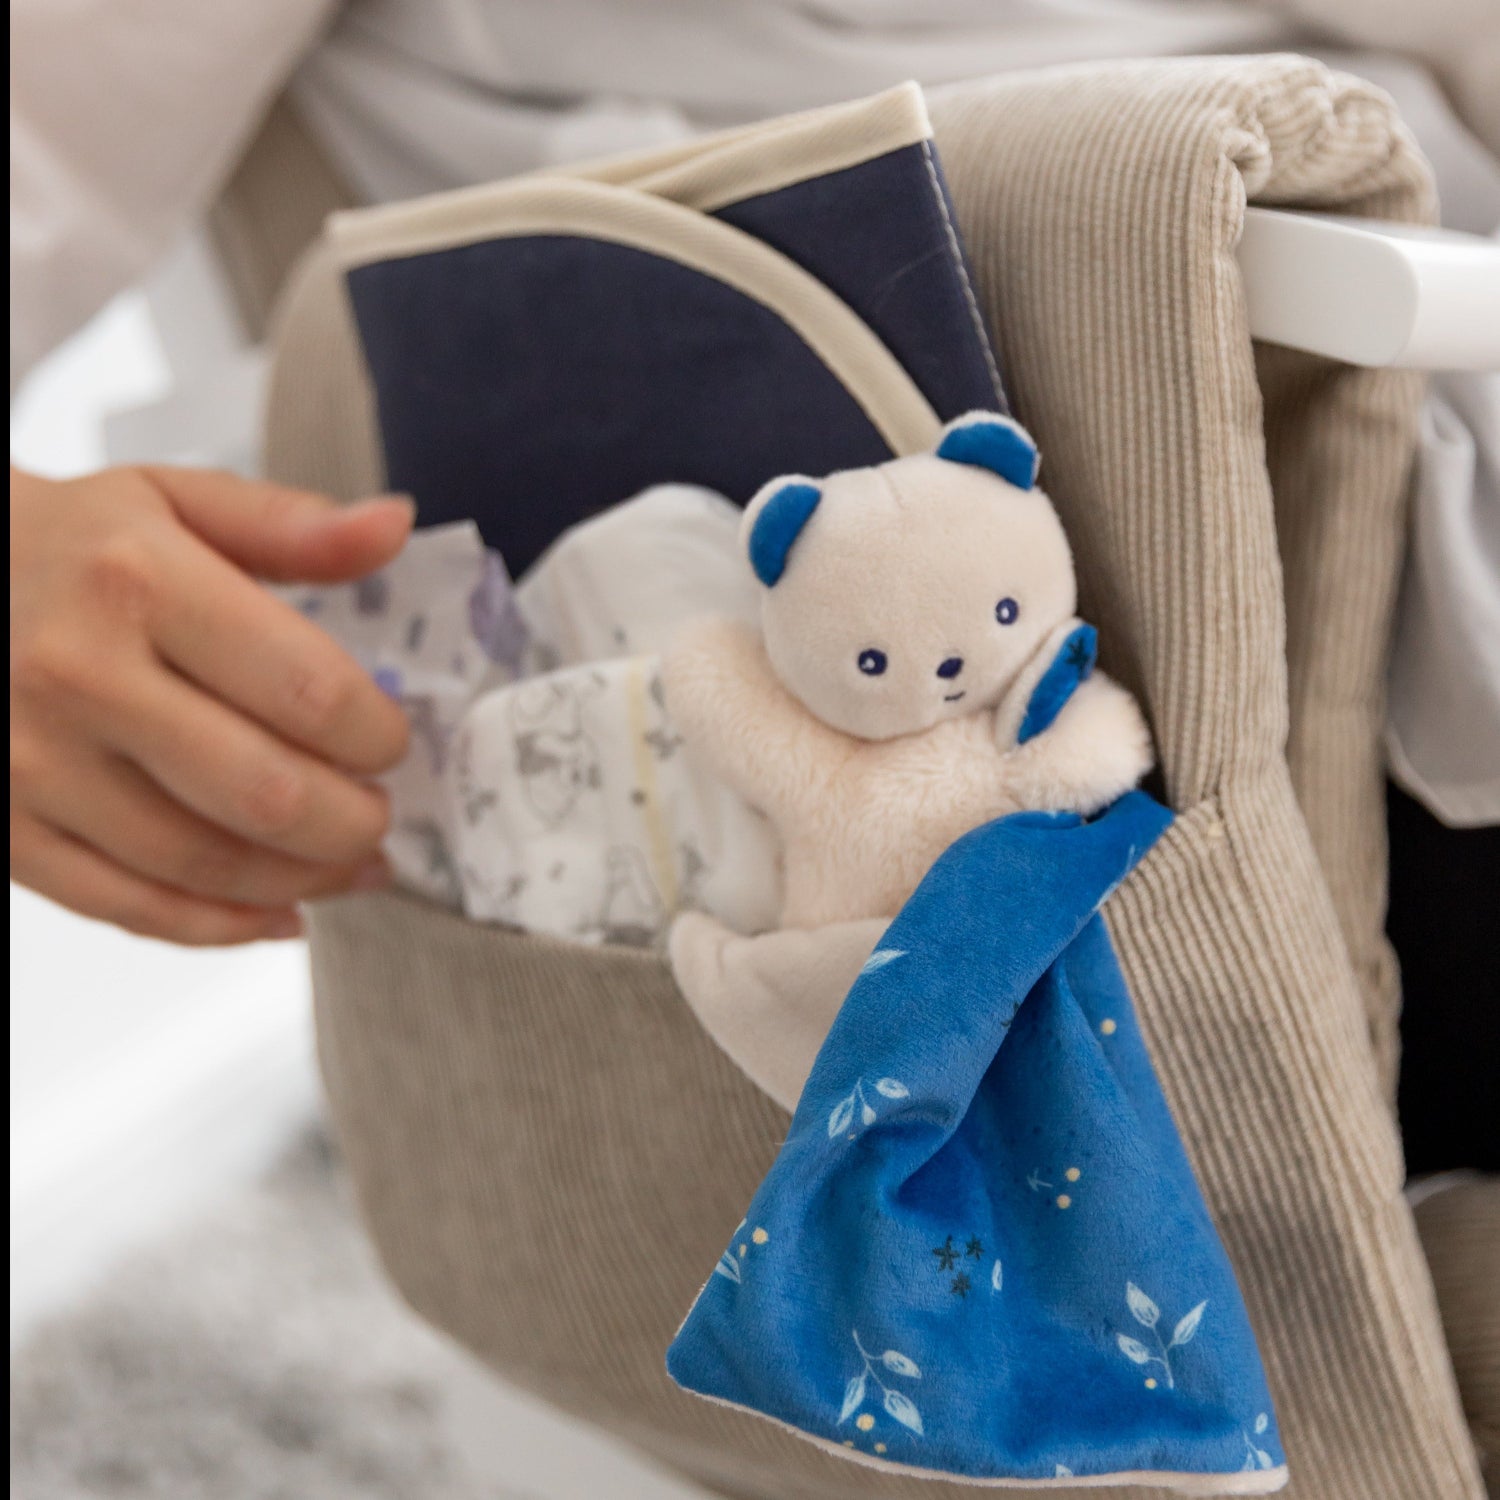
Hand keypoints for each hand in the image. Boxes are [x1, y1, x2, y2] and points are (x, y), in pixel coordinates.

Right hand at [11, 463, 414, 944]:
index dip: (378, 736)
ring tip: (350, 864)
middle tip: (379, 816)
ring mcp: (31, 763)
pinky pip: (130, 907)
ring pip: (206, 863)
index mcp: (139, 581)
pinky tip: (281, 913)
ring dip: (304, 880)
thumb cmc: (69, 547)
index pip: (307, 691)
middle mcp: (78, 676)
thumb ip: (294, 525)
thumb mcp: (177, 502)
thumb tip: (394, 525)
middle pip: (267, 794)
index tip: (392, 743)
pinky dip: (222, 926)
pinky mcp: (2, 829)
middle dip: (353, 823)